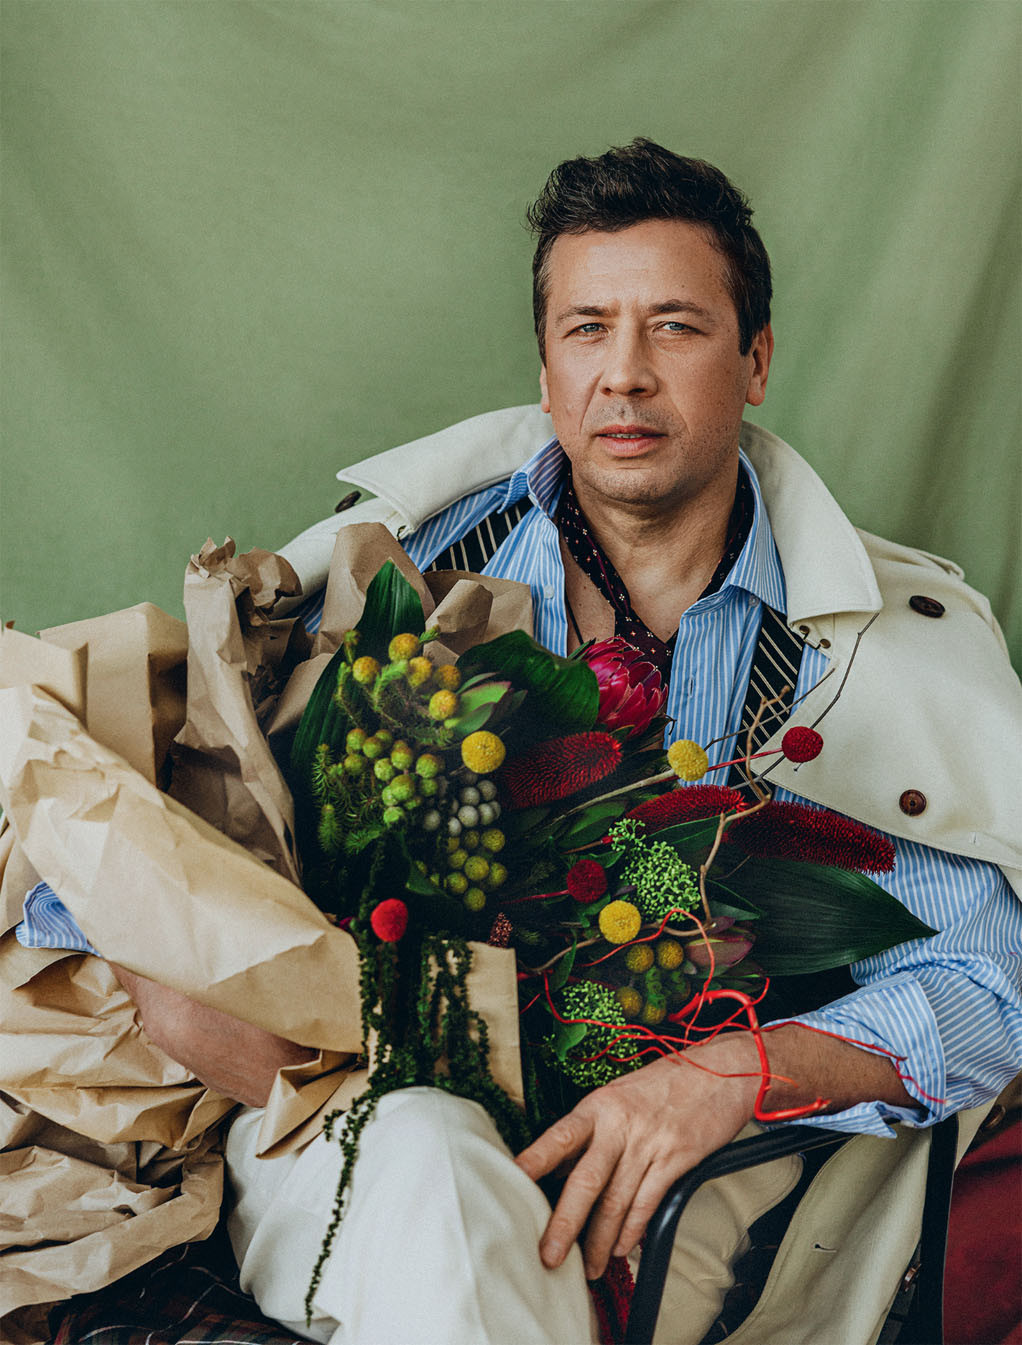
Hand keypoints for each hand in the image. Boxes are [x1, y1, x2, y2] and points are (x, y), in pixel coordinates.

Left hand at [515, 1035, 759, 1278]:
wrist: (721, 1070)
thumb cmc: (666, 1084)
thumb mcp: (619, 1095)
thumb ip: (592, 1131)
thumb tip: (562, 1170)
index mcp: (598, 1105)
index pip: (558, 1138)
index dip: (533, 1162)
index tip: (509, 1186)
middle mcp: (619, 1124)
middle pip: (585, 1182)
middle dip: (564, 1224)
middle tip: (549, 1257)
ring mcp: (649, 1143)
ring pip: (616, 1201)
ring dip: (601, 1241)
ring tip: (590, 1267)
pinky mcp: (677, 1159)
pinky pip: (648, 1203)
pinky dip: (633, 1230)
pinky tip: (623, 1248)